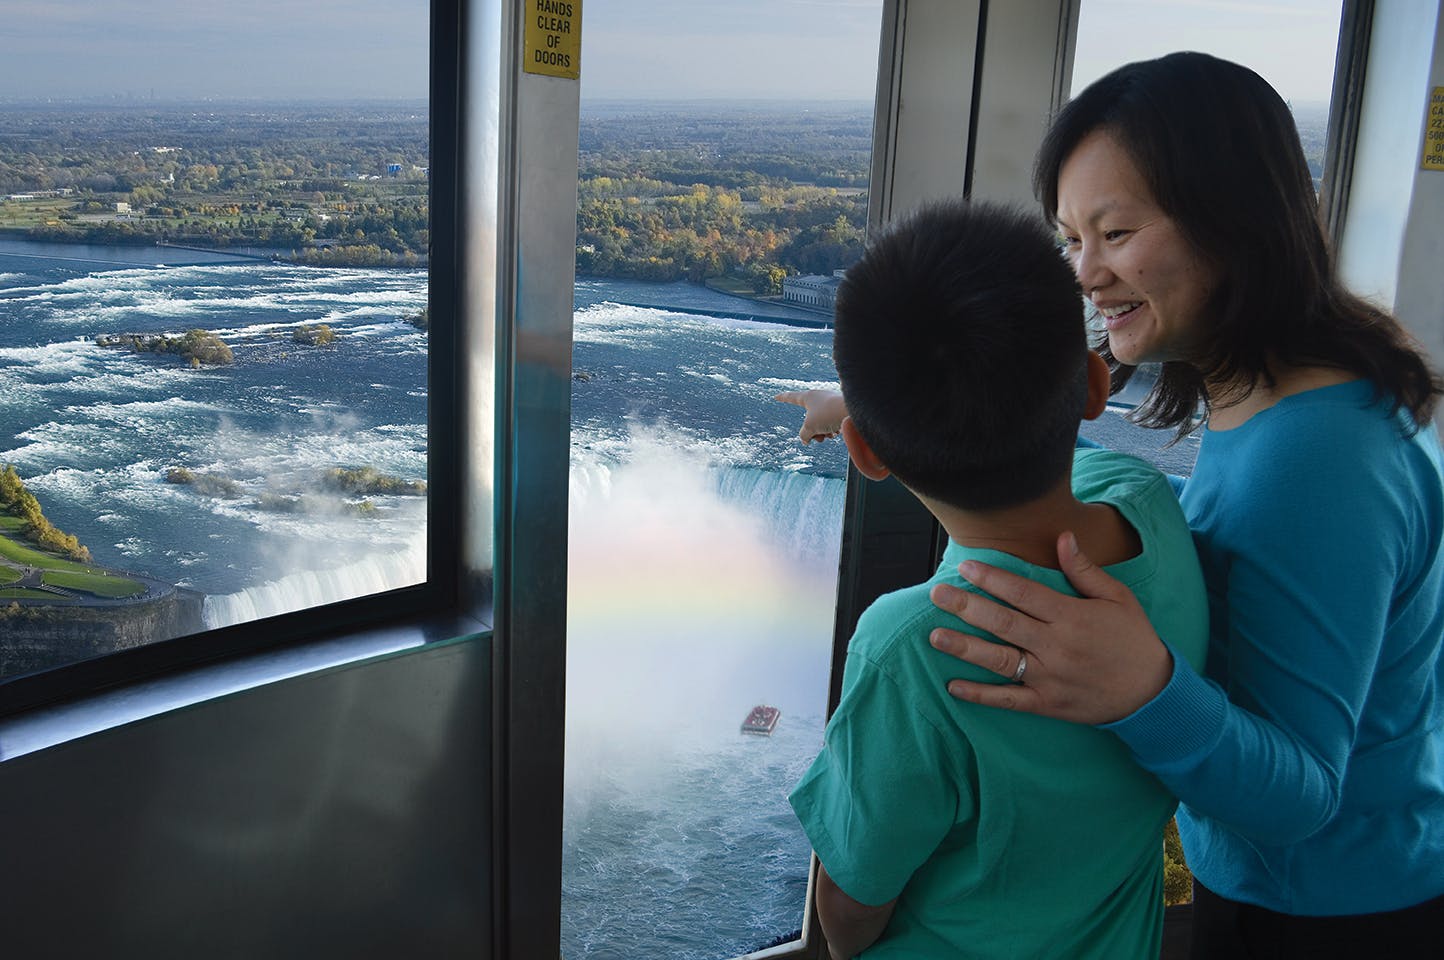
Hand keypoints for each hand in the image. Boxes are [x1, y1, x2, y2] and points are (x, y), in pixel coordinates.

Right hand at [775, 389, 846, 443]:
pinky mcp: (839, 411)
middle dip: (811, 432)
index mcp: (808, 397)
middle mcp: (818, 398)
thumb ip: (803, 434)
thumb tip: (806, 439)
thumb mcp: (809, 427)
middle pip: (808, 419)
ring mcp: (829, 404)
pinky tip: (837, 431)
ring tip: (829, 435)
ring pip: (819, 424)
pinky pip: (830, 424)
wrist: (852, 412)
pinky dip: (831, 431)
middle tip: (816, 438)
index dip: (782, 398)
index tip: (776, 397)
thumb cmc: (828, 414)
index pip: (791, 397)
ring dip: (822, 433)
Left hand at [927, 531, 1173, 723]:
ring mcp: (1050, 677)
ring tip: (935, 636)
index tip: (966, 566)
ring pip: (1000, 660)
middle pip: (1004, 622)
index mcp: (1071, 616)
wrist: (1153, 693)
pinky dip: (980, 695)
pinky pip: (1008, 699)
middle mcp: (1056, 646)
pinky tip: (954, 687)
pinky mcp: (1047, 703)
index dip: (993, 578)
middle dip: (967, 607)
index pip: (1024, 593)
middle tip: (937, 594)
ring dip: (965, 648)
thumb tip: (1062, 536)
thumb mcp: (1117, 598)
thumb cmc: (1133, 639)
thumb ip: (1085, 570)